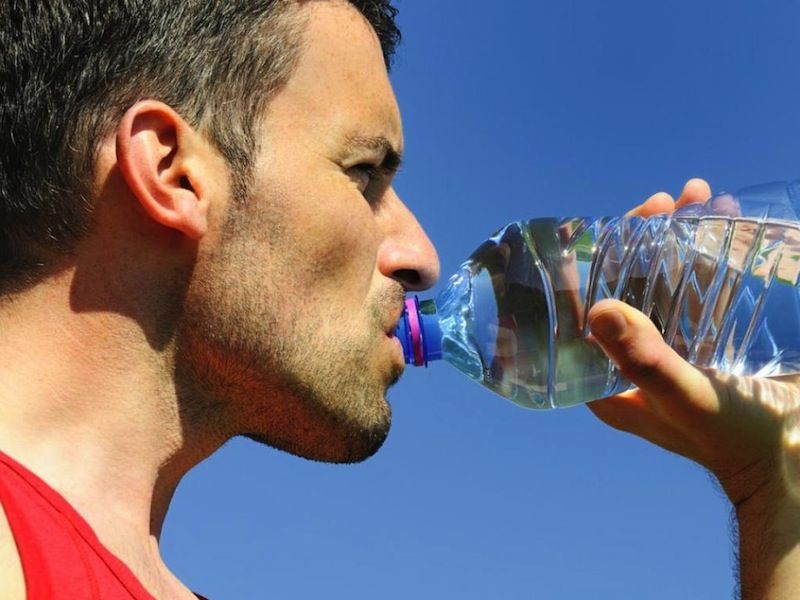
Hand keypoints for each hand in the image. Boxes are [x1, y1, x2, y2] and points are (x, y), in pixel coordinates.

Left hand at [588, 178, 799, 597]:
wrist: (797, 461)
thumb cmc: (739, 442)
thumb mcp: (687, 399)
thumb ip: (647, 361)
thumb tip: (597, 309)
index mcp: (611, 379)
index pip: (584, 312)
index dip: (591, 264)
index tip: (609, 224)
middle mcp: (635, 359)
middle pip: (626, 286)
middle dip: (641, 239)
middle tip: (664, 201)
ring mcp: (674, 345)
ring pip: (664, 279)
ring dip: (677, 236)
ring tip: (697, 196)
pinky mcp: (710, 338)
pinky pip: (700, 288)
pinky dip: (709, 252)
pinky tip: (720, 217)